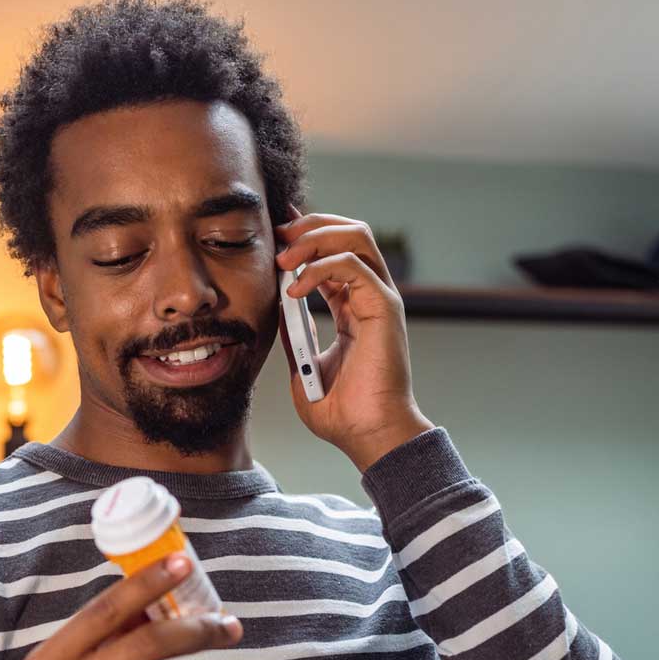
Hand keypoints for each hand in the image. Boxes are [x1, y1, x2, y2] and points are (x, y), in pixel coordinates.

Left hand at [275, 204, 433, 470]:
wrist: (365, 434)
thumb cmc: (341, 412)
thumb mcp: (302, 366)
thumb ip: (293, 334)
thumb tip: (276, 308)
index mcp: (353, 307)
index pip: (333, 252)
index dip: (305, 235)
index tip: (274, 233)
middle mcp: (370, 296)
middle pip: (348, 232)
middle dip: (309, 226)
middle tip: (277, 238)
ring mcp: (380, 298)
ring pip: (356, 236)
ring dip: (315, 238)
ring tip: (283, 258)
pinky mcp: (384, 307)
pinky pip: (353, 265)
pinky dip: (319, 268)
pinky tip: (294, 289)